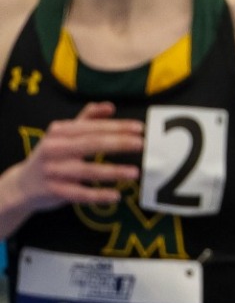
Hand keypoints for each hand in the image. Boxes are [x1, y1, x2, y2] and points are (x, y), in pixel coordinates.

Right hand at [11, 102, 142, 211]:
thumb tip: (109, 106)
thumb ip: (87, 119)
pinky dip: (98, 195)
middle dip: (118, 143)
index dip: (117, 127)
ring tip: (135, 172)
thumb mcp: (63, 135)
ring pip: (87, 171)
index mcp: (59, 132)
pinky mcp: (53, 191)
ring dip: (113, 171)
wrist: (24, 184)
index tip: (140, 128)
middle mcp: (54, 148)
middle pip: (91, 144)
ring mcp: (52, 170)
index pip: (92, 127)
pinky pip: (79, 194)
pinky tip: (116, 196)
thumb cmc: (52, 155)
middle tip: (142, 144)